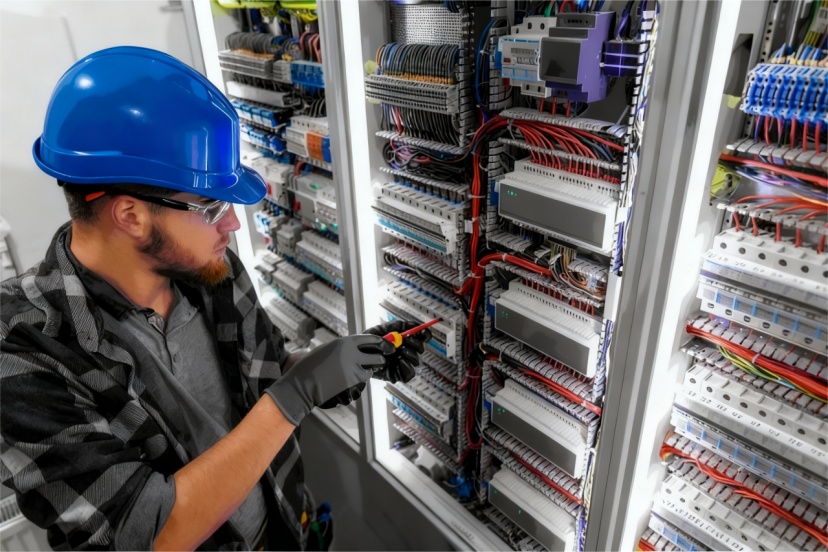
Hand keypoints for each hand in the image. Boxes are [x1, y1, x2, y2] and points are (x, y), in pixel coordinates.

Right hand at [265, 335, 393, 424]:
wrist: (303, 384)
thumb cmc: (312, 366)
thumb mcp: (329, 348)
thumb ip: (346, 348)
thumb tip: (361, 349)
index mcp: (346, 343)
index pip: (371, 340)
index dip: (382, 343)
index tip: (387, 346)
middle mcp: (353, 355)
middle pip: (377, 358)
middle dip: (379, 360)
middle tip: (378, 361)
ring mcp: (354, 371)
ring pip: (369, 372)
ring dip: (365, 373)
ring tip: (349, 374)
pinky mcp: (353, 385)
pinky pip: (361, 383)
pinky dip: (356, 383)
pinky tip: (343, 382)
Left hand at [363, 320, 431, 383]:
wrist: (356, 357)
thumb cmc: (367, 343)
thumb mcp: (379, 330)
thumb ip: (393, 326)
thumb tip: (407, 325)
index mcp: (403, 339)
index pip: (420, 336)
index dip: (424, 334)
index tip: (423, 332)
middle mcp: (405, 351)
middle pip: (421, 349)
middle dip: (416, 344)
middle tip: (405, 340)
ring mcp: (402, 363)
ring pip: (416, 361)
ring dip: (411, 355)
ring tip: (400, 352)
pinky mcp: (397, 374)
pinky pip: (409, 374)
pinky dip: (406, 368)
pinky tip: (399, 362)